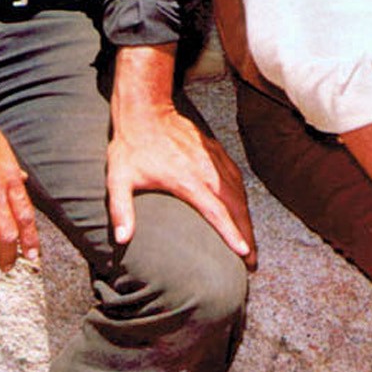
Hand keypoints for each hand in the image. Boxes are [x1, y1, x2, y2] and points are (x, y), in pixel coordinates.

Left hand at [107, 101, 257, 265]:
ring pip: (239, 193)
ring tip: (250, 241)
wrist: (146, 111)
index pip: (217, 213)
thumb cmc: (131, 148)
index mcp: (187, 182)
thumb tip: (122, 239)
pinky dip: (243, 196)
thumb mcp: (118, 179)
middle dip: (247, 234)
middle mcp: (206, 172)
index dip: (232, 234)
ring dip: (247, 218)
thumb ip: (121, 210)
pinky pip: (235, 178)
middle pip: (235, 207)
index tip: (244, 253)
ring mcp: (213, 160)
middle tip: (252, 260)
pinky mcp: (214, 151)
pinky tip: (243, 208)